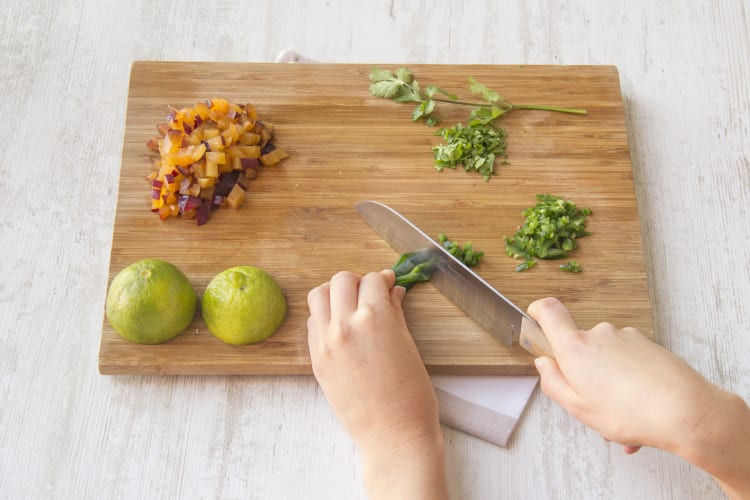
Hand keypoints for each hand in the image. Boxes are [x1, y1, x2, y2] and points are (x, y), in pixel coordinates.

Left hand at [307, 270, 447, 498]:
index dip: (383, 279)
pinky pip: (312, 323)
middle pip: (341, 280)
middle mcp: (345, 325)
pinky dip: (324, 317)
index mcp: (375, 318)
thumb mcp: (408, 346)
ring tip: (349, 306)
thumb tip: (392, 292)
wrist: (392, 435)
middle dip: (358, 282)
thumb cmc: (411, 396)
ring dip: (334, 294)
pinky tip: (340, 327)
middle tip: (370, 294)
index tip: (388, 284)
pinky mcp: (316, 360)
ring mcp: (326, 342)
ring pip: (318, 296)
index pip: (372, 280)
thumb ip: (395, 313)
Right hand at [529, 297, 749, 498]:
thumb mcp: (577, 407)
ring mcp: (627, 338)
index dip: (538, 312)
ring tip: (623, 421)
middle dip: (584, 375)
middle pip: (581, 347)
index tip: (535, 319)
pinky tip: (640, 414)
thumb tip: (545, 365)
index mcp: (576, 347)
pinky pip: (630, 365)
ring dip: (611, 386)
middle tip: (594, 407)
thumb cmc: (629, 412)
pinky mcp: (649, 346)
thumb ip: (553, 382)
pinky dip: (631, 386)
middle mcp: (600, 334)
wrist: (685, 411)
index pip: (549, 311)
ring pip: (608, 361)